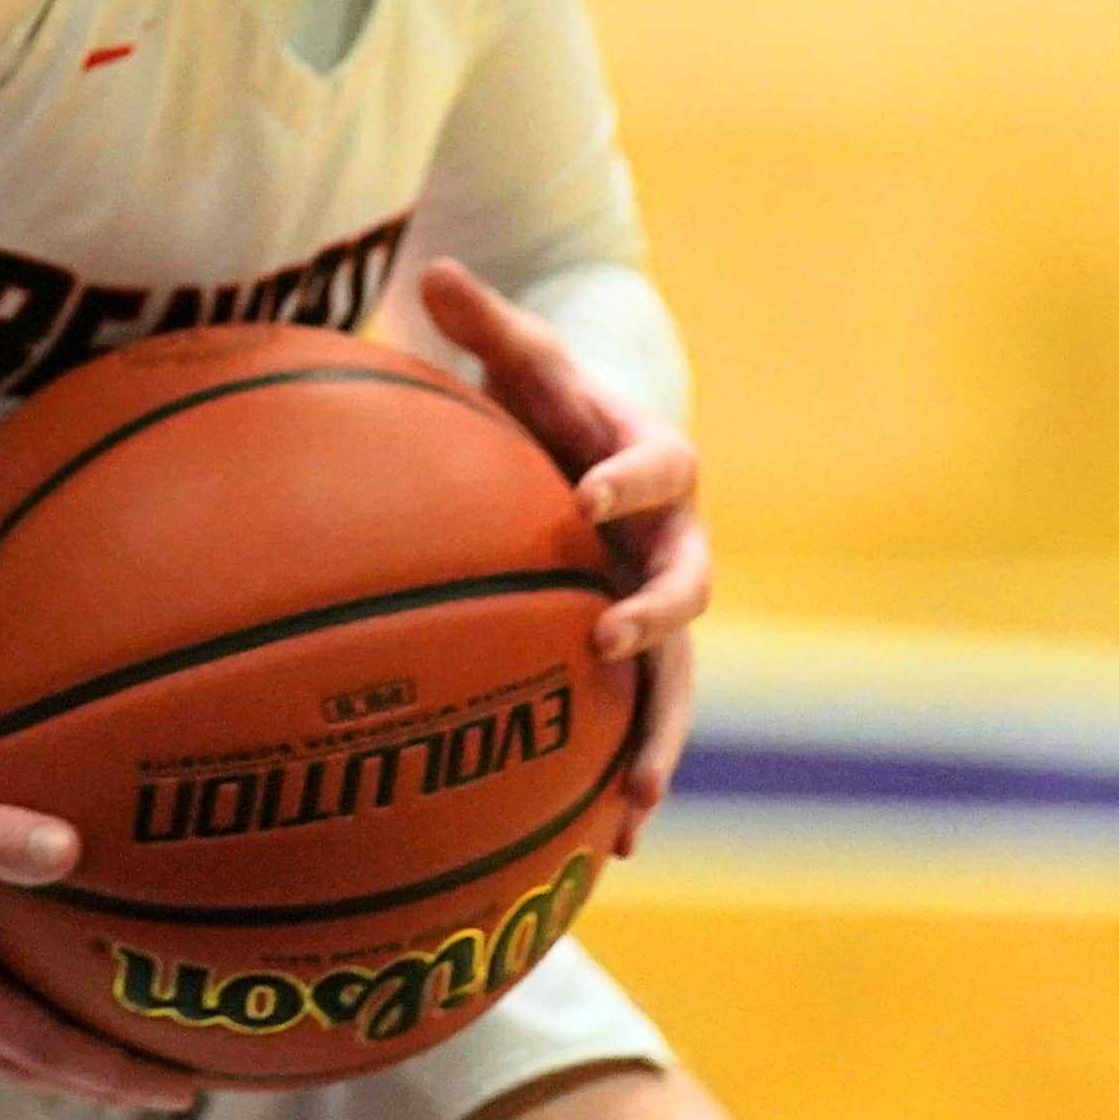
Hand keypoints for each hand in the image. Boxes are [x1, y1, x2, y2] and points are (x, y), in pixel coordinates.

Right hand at [0, 737, 198, 1112]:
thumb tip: (71, 850)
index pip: (39, 1046)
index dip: (111, 1072)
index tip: (176, 1089)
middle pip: (20, 1063)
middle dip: (95, 1081)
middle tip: (164, 1088)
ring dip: (50, 1059)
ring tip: (106, 1056)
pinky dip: (8, 1026)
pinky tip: (25, 995)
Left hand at [415, 258, 706, 849]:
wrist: (604, 447)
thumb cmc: (550, 397)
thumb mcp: (523, 354)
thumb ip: (484, 319)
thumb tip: (431, 270)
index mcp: (650, 460)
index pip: (655, 466)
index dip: (628, 481)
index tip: (586, 500)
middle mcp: (671, 541)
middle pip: (687, 584)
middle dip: (653, 618)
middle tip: (607, 643)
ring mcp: (661, 607)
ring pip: (679, 680)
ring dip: (659, 737)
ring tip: (630, 805)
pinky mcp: (642, 657)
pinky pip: (645, 722)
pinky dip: (629, 776)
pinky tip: (605, 849)